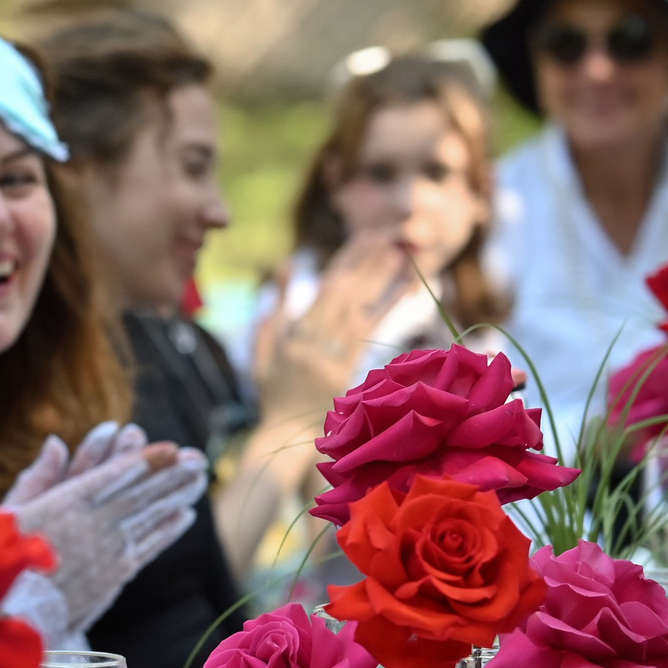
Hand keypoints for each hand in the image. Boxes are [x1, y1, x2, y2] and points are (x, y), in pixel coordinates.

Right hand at [5, 424, 208, 630]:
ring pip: (151, 516)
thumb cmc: (1, 559)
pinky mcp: (116, 574)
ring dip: (178, 496)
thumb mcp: (11, 511)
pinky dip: (168, 530)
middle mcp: (95, 522)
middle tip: (198, 459)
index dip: (147, 460)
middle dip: (172, 475)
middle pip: (142, 492)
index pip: (117, 474)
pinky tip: (185, 516)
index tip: (171, 448)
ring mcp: (110, 549)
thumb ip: (37, 476)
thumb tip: (57, 442)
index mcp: (67, 502)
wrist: (15, 613)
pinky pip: (149, 545)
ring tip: (199, 480)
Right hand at [254, 236, 411, 421]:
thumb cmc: (273, 394)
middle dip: (365, 260)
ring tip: (399, 251)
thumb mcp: (263, 351)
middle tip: (387, 233)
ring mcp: (331, 357)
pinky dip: (388, 309)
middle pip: (343, 292)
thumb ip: (274, 310)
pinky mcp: (347, 372)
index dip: (346, 259)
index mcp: (293, 335)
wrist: (284, 435)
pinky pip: (371, 335)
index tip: (365, 235)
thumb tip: (285, 267)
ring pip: (359, 308)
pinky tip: (405, 290)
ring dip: (379, 279)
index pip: (324, 288)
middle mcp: (313, 343)